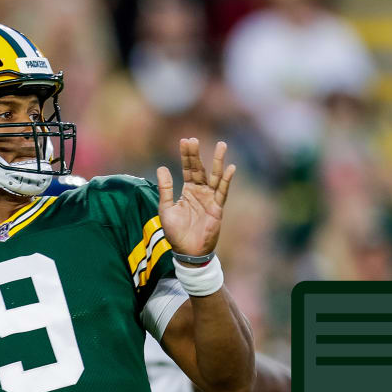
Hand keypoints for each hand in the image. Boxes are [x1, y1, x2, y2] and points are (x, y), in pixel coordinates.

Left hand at [156, 138, 235, 257]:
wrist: (187, 252)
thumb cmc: (176, 233)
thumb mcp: (166, 209)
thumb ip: (165, 189)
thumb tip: (161, 167)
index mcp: (188, 191)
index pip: (188, 169)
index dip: (186, 156)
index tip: (185, 140)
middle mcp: (200, 192)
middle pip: (200, 169)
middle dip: (197, 155)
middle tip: (194, 139)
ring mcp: (210, 199)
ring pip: (215, 176)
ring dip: (218, 161)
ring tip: (221, 145)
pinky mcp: (217, 208)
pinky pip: (222, 192)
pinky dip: (226, 180)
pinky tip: (230, 168)